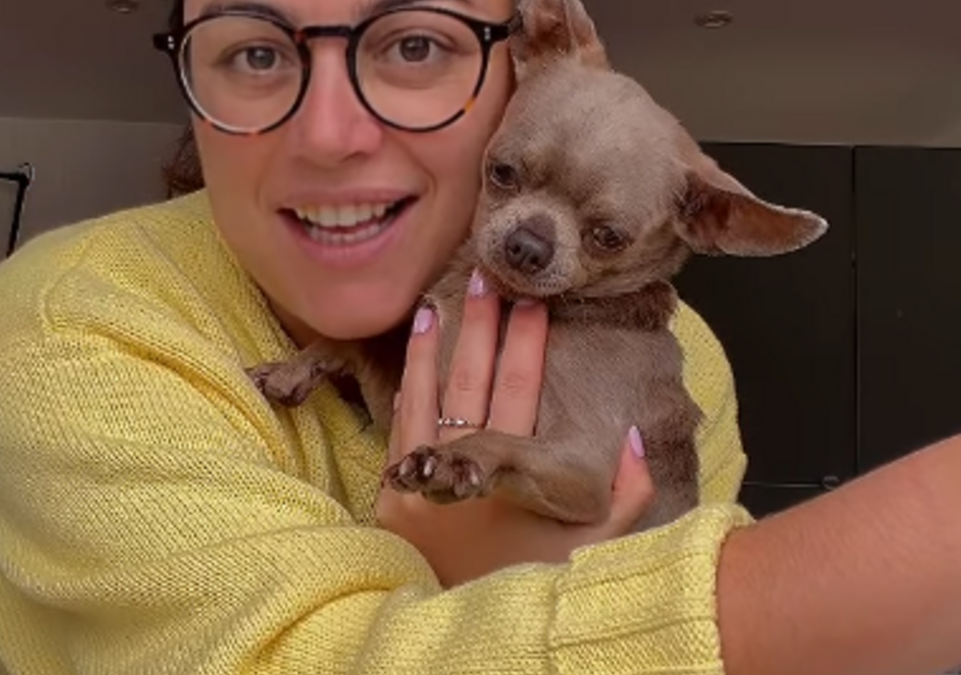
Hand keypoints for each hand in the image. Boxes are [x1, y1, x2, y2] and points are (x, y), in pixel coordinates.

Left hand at [375, 271, 655, 587]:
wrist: (458, 639)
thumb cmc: (528, 588)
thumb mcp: (594, 553)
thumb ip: (629, 499)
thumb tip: (637, 436)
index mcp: (513, 480)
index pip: (522, 397)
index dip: (528, 349)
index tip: (535, 307)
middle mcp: (463, 471)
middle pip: (475, 384)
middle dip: (483, 329)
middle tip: (489, 280)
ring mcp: (421, 480)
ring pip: (429, 395)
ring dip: (438, 346)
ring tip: (442, 303)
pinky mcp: (393, 493)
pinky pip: (401, 423)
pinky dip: (409, 382)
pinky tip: (413, 351)